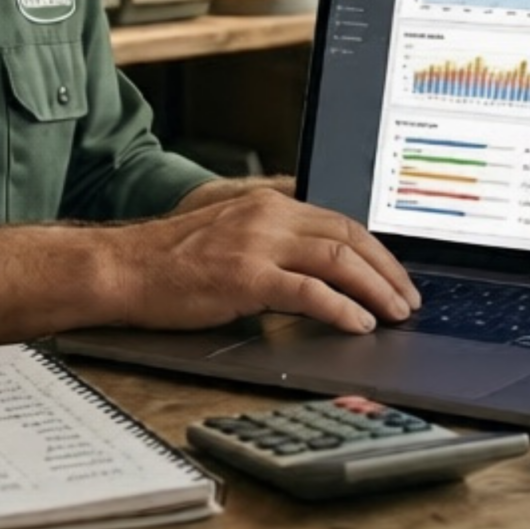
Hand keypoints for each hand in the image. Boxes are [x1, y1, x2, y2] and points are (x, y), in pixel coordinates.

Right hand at [114, 189, 419, 334]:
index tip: (396, 277)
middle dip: (387, 271)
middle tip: (407, 300)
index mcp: (268, 204)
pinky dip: (341, 308)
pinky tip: (358, 324)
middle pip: (349, 236)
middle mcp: (267, 215)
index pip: (340, 221)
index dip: (377, 251)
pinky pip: (308, 291)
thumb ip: (272, 242)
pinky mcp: (245, 276)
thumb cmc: (170, 261)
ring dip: (375, 289)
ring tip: (393, 314)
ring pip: (338, 259)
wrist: (122, 268)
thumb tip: (319, 270)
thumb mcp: (230, 235)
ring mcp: (256, 244)